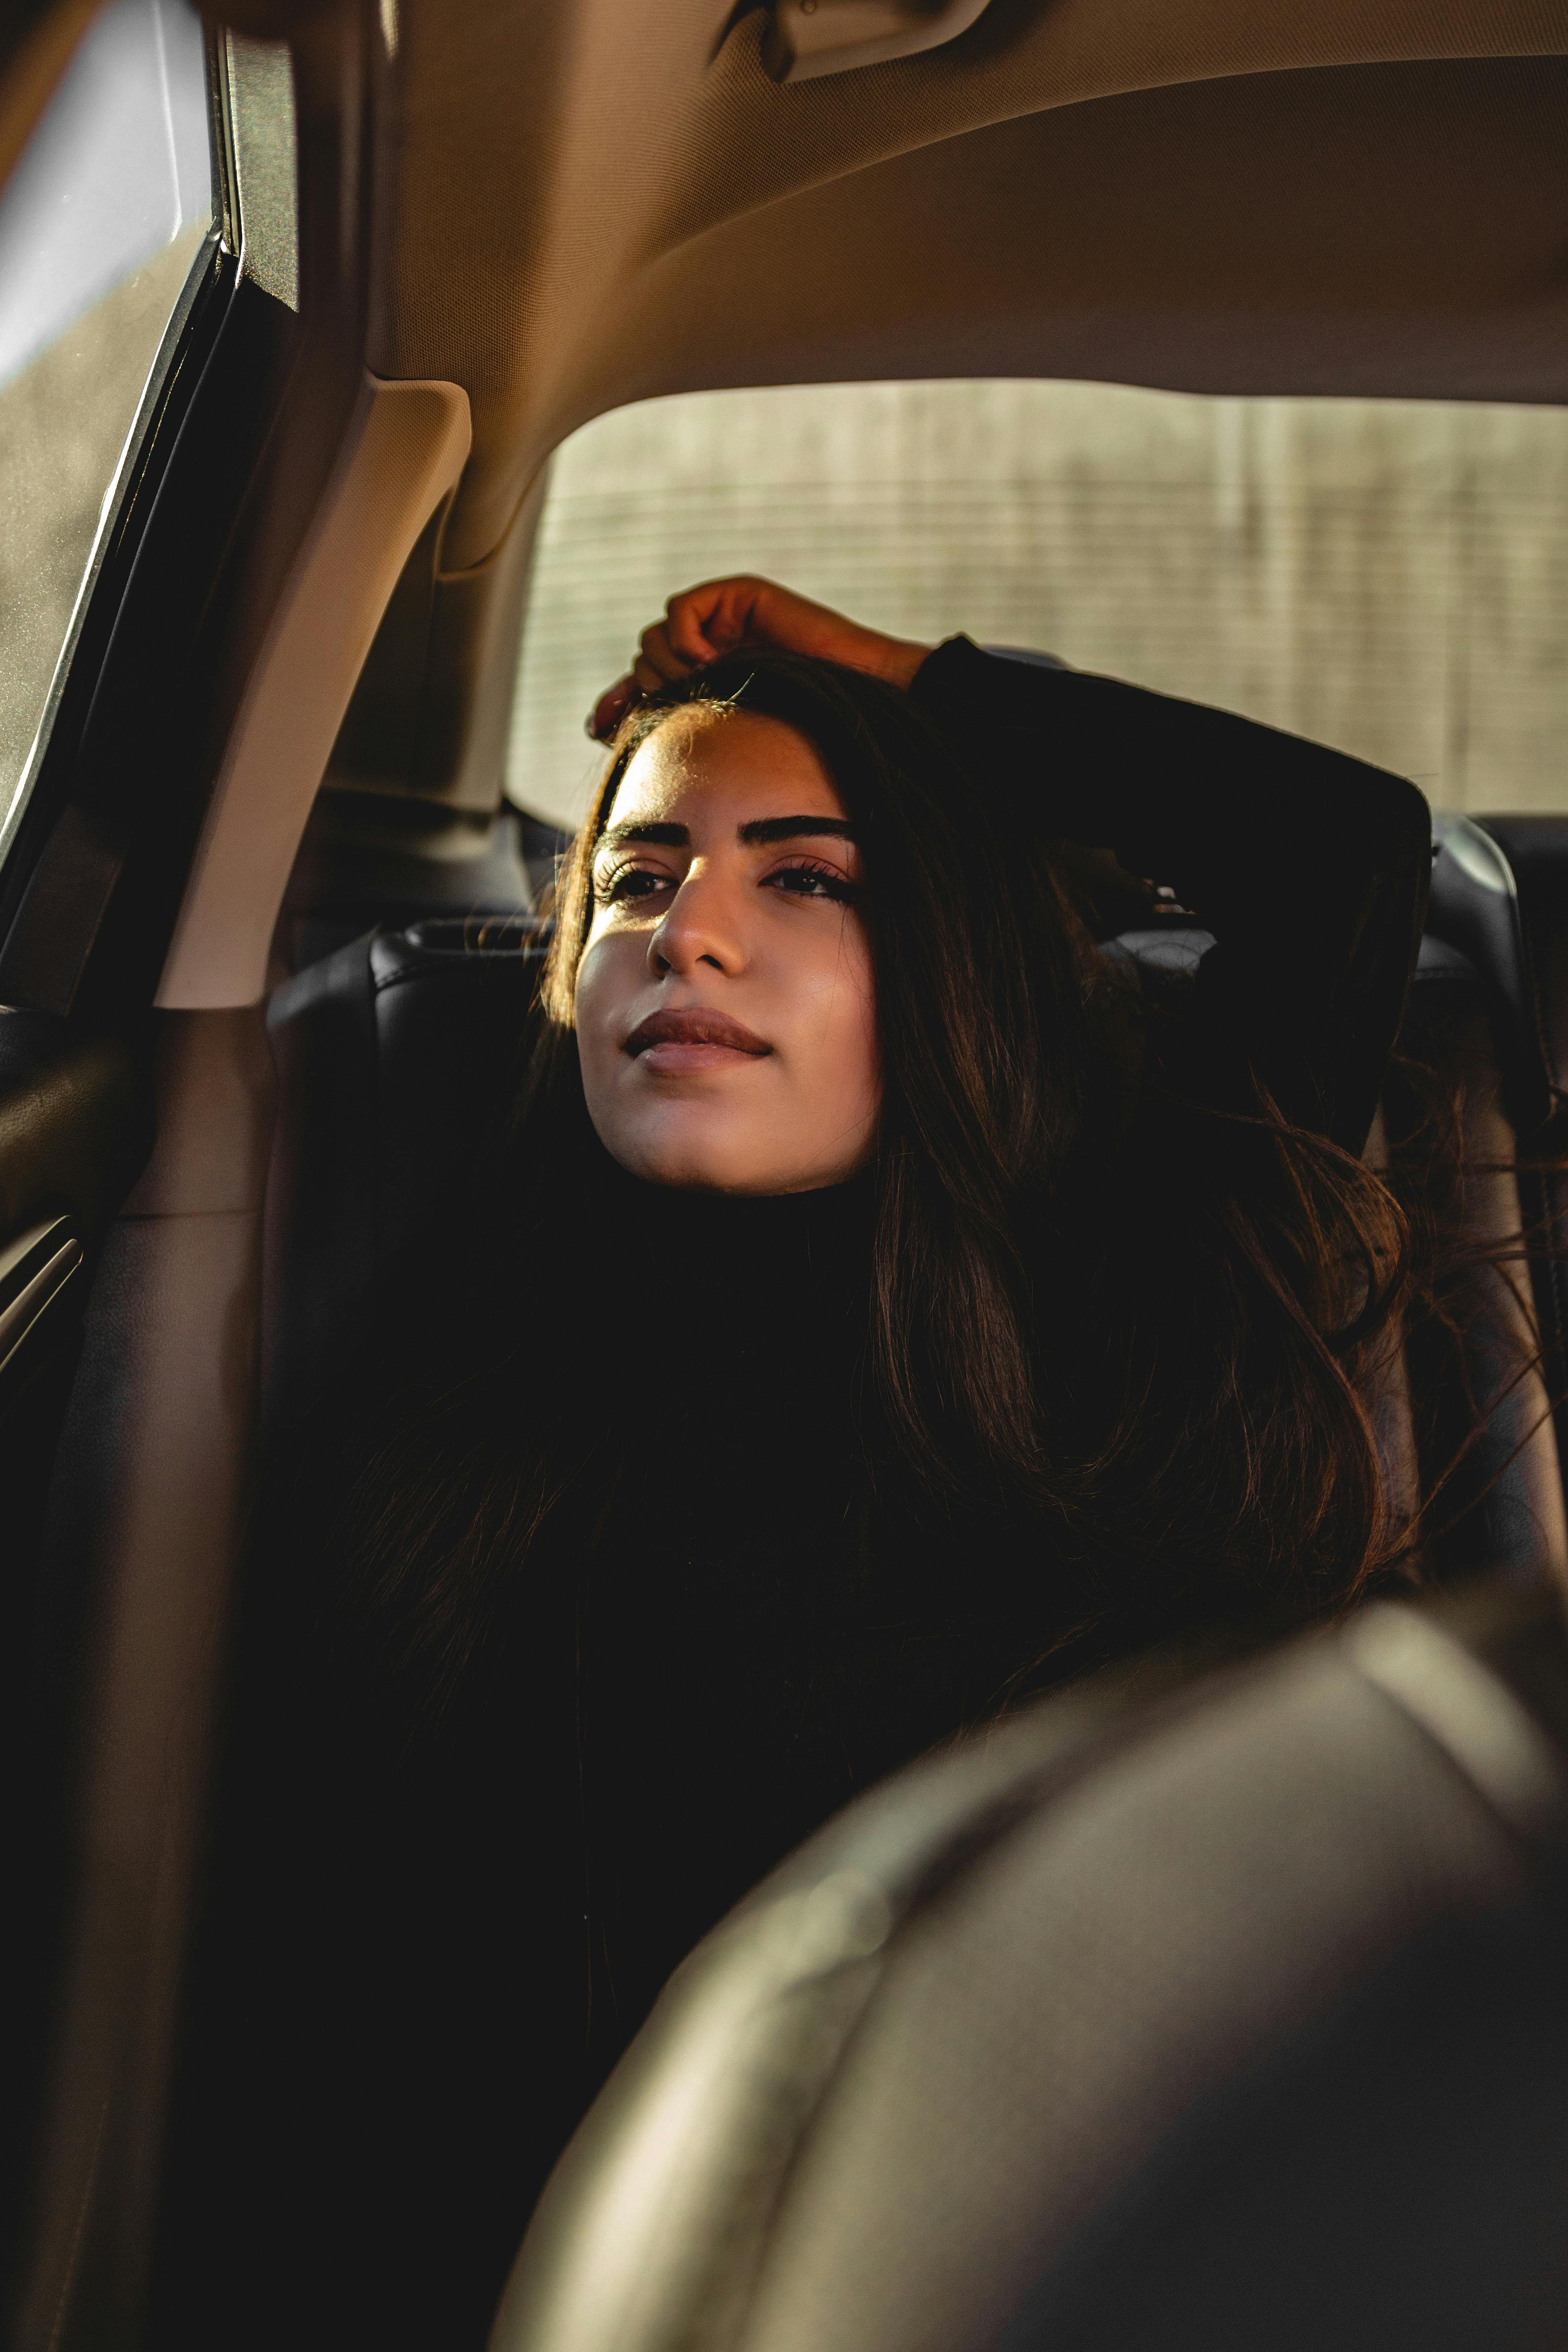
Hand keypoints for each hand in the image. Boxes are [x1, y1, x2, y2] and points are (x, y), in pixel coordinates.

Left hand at [586, 576, 932, 740]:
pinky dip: (686, 639)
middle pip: (643, 658)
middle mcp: (712, 648)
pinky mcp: (737, 596)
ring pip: (655, 638)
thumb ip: (665, 722)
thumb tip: (595, 723)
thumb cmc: (802, 732)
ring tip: (709, 685)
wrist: (857, 706)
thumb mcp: (720, 734)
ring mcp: (724, 620)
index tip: (600, 727)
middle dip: (648, 687)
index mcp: (708, 681)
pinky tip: (714, 661)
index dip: (618, 700)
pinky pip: (679, 612)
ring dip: (669, 668)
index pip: (643, 681)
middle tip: (681, 702)